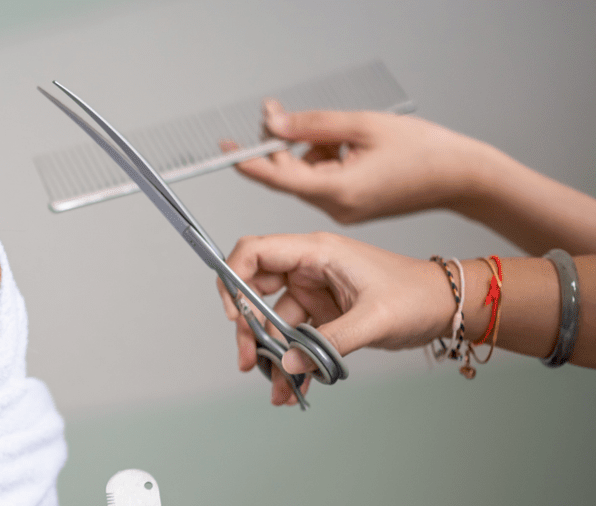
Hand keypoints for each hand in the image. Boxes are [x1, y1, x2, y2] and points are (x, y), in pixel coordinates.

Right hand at [220, 232, 452, 405]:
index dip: (234, 278)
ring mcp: (314, 291)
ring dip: (272, 354)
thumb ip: (327, 342)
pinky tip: (293, 384)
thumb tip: (288, 363)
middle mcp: (309, 268)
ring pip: (273, 321)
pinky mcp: (323, 313)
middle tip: (249, 361)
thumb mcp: (374, 319)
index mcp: (317, 252)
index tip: (235, 315)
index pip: (255, 252)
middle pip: (255, 291)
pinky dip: (291, 361)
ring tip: (279, 386)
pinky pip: (294, 338)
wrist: (447, 307)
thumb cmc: (418, 296)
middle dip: (248, 328)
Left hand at [229, 101, 493, 223]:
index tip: (225, 150)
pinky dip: (326, 159)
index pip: (279, 177)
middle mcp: (337, 207)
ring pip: (306, 175)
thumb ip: (312, 124)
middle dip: (282, 143)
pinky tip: (351, 146)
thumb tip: (273, 125)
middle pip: (289, 174)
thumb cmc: (425, 150)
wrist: (463, 177)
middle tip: (277, 111)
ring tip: (346, 134)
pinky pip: (323, 180)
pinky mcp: (350, 205)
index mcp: (338, 190)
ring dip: (311, 149)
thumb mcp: (363, 125)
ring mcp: (343, 209)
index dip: (249, 162)